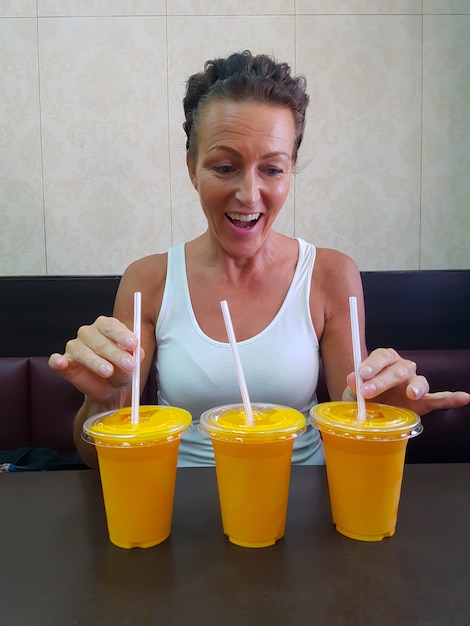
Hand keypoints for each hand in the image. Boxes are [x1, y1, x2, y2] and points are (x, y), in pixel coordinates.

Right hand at [48, 316, 142, 402]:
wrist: (109, 388)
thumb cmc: (121, 369)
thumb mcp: (133, 363)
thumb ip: (135, 356)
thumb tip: (137, 352)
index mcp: (106, 326)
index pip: (111, 326)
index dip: (122, 335)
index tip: (132, 344)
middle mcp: (88, 333)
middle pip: (99, 340)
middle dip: (115, 353)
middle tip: (128, 364)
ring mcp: (75, 347)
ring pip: (82, 351)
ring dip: (95, 361)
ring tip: (108, 371)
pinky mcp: (64, 362)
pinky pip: (56, 360)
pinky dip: (58, 362)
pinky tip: (62, 363)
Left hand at [346, 348, 469, 415]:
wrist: (368, 409)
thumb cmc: (361, 394)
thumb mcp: (353, 388)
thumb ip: (354, 384)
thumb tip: (353, 381)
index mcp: (385, 360)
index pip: (382, 357)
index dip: (372, 365)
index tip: (361, 375)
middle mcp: (402, 368)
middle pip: (398, 370)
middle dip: (383, 380)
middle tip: (368, 391)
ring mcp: (413, 384)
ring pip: (419, 381)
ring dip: (415, 387)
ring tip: (412, 394)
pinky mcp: (423, 402)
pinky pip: (439, 399)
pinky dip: (451, 399)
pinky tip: (463, 397)